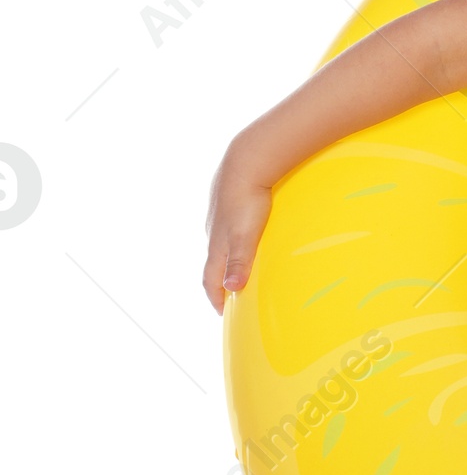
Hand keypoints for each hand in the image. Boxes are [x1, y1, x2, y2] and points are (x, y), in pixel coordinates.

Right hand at [203, 147, 272, 312]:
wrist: (246, 163)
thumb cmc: (248, 201)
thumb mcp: (246, 236)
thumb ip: (240, 263)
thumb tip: (231, 289)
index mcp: (216, 244)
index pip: (210, 278)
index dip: (215, 296)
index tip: (222, 311)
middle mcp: (213, 232)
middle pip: (213, 263)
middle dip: (218, 281)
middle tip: (228, 294)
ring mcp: (218, 216)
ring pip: (218, 244)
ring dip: (224, 260)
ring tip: (234, 268)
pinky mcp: (226, 202)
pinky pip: (226, 227)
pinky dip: (230, 240)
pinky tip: (239, 233)